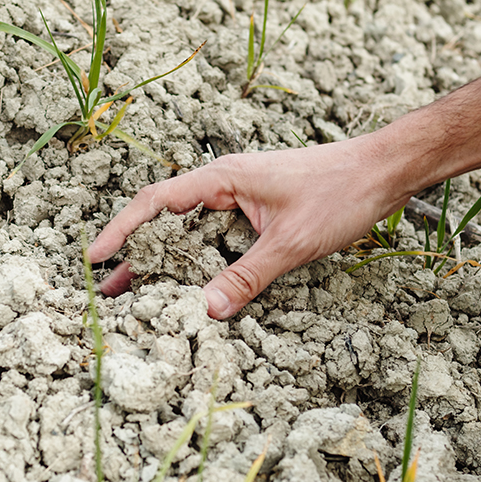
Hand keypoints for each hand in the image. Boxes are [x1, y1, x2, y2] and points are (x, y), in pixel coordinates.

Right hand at [87, 135, 411, 318]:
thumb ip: (248, 276)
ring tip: (137, 294)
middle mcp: (225, 184)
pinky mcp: (257, 211)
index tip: (94, 257)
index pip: (156, 202)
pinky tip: (192, 285)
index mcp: (222, 178)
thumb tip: (207, 310)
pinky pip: (216, 236)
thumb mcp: (292, 242)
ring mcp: (241, 197)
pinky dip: (199, 260)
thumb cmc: (342, 192)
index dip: (121, 229)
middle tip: (108, 291)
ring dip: (166, 260)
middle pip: (165, 220)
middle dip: (136, 255)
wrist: (386, 170)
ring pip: (190, 230)